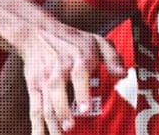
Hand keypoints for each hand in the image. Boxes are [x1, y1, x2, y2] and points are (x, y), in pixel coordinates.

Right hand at [13, 17, 124, 134]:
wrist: (38, 32)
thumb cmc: (72, 40)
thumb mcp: (96, 41)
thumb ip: (113, 58)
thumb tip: (124, 75)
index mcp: (78, 58)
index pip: (78, 74)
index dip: (81, 91)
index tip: (85, 108)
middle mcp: (59, 69)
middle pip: (57, 91)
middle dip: (62, 111)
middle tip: (69, 128)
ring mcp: (44, 80)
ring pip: (45, 103)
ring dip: (50, 123)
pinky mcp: (34, 88)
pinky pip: (34, 108)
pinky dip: (36, 125)